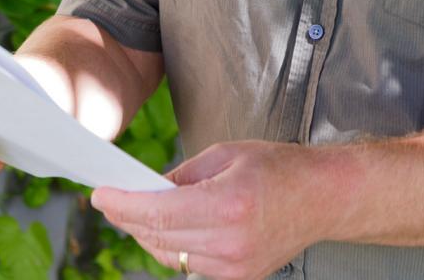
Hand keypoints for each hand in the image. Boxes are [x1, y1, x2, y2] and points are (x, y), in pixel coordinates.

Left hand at [90, 140, 330, 279]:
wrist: (324, 198)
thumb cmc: (280, 168)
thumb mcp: (226, 155)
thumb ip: (182, 175)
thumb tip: (147, 189)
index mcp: (227, 204)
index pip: (156, 212)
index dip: (121, 205)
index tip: (99, 195)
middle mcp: (230, 242)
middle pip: (157, 236)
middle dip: (127, 218)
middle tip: (110, 200)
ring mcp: (235, 267)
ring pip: (169, 256)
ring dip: (147, 234)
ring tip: (135, 213)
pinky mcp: (239, 278)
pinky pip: (189, 266)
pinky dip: (173, 248)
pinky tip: (167, 229)